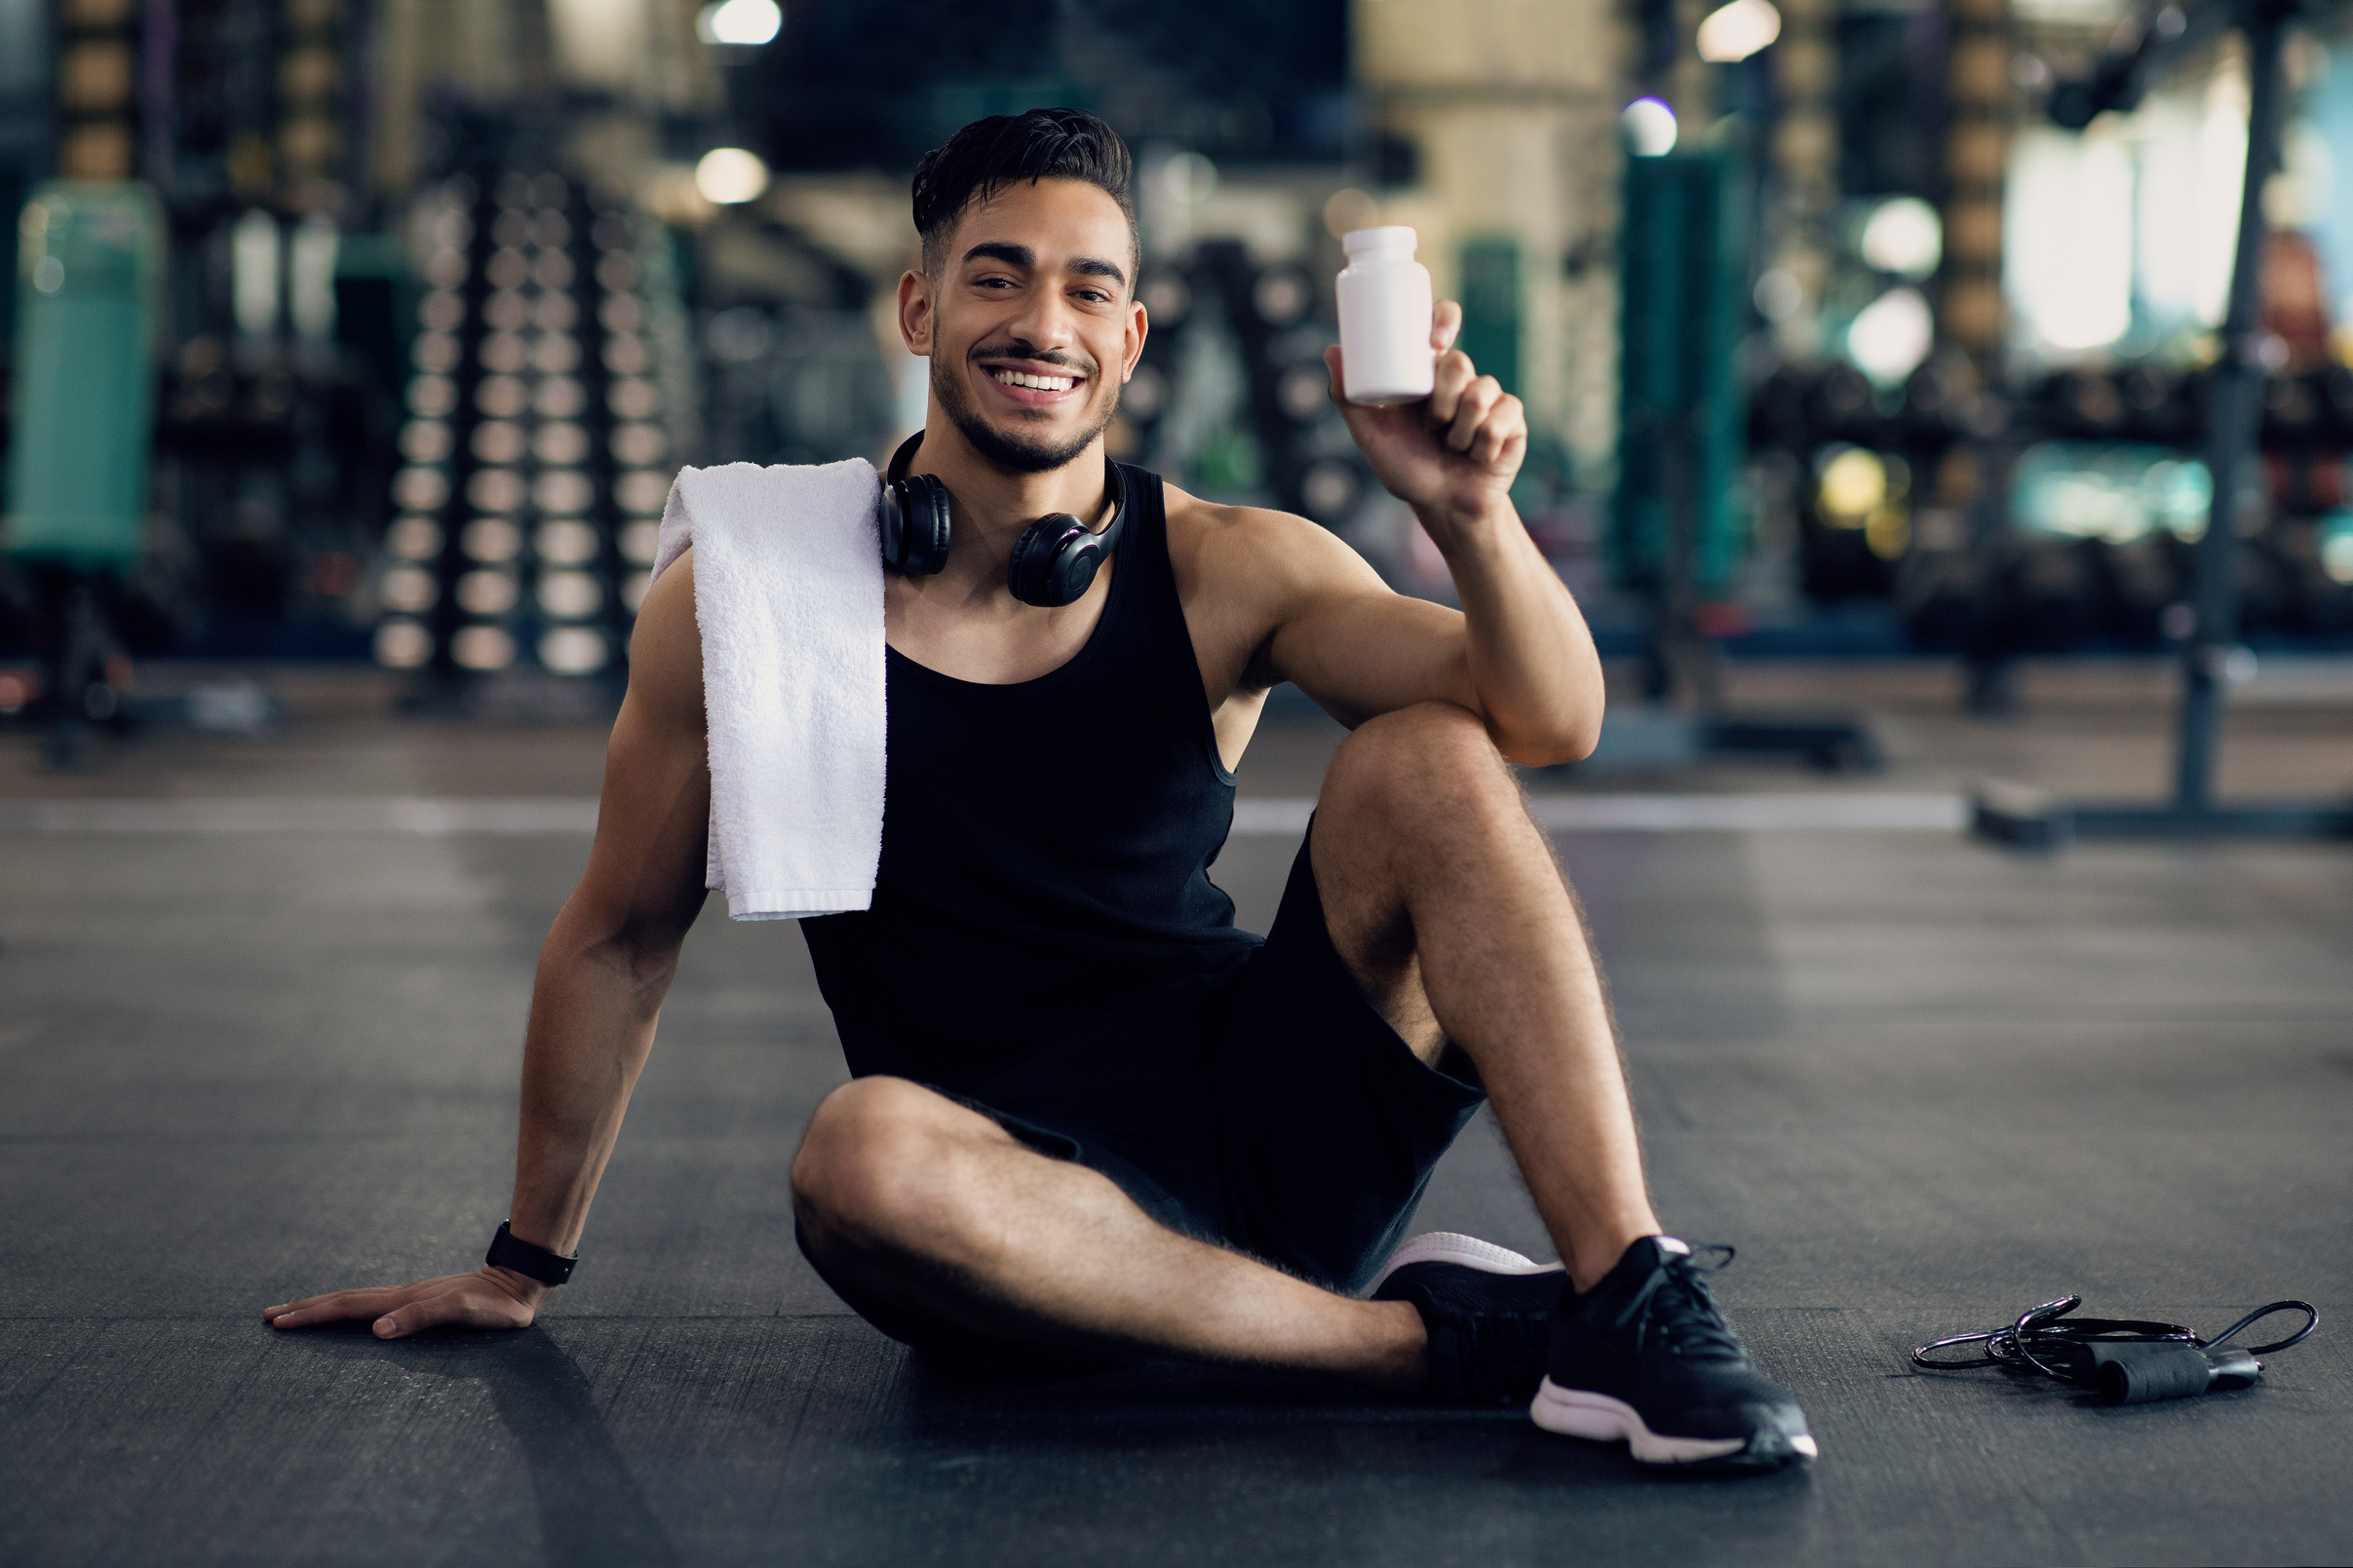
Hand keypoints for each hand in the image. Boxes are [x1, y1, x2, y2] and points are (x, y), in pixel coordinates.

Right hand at [263, 1266, 545, 1338]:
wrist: (523, 1282)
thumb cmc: (497, 1305)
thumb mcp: (462, 1311)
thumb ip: (422, 1318)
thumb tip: (377, 1331)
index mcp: (404, 1300)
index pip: (348, 1307)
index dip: (313, 1315)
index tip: (278, 1321)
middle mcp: (402, 1296)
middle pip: (344, 1301)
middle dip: (306, 1309)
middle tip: (268, 1316)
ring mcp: (411, 1297)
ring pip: (357, 1302)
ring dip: (323, 1307)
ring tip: (295, 1313)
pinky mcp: (423, 1302)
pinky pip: (375, 1307)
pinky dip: (351, 1311)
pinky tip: (351, 1318)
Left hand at [1325, 298, 1527, 549]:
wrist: (1444, 508)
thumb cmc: (1407, 469)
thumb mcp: (1372, 436)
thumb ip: (1348, 399)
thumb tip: (1331, 351)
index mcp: (1430, 374)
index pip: (1443, 324)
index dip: (1444, 319)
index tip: (1435, 341)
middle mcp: (1461, 380)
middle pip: (1459, 362)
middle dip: (1444, 396)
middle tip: (1433, 424)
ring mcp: (1490, 399)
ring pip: (1481, 393)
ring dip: (1461, 430)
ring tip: (1452, 447)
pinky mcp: (1512, 421)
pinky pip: (1503, 418)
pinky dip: (1484, 443)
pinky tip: (1478, 456)